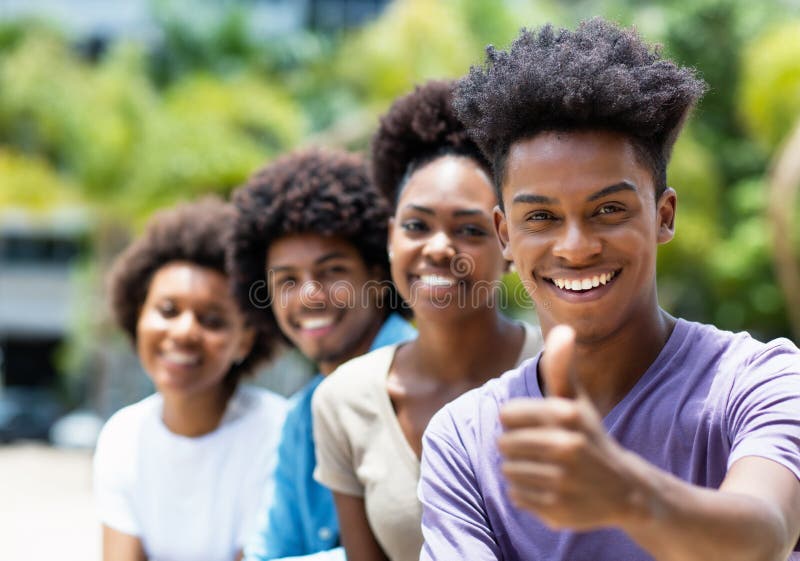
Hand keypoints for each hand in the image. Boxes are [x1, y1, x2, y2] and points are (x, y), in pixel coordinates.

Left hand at [498, 325, 646, 529]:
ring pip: (508, 471)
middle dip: (518, 448)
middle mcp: (566, 447)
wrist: (625, 490)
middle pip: (504, 444)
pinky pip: (517, 496)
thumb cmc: (590, 437)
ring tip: (547, 471)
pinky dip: (527, 494)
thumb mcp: (578, 401)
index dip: (518, 422)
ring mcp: (562, 480)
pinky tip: (551, 490)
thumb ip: (561, 367)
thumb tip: (563, 328)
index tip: (538, 428)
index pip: (507, 415)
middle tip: (542, 452)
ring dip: (521, 472)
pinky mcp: (557, 509)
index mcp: (566, 415)